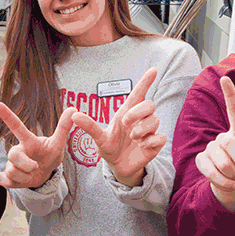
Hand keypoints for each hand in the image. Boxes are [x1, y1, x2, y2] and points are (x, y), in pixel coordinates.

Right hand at [0, 103, 74, 188]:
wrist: (45, 173)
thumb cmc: (50, 155)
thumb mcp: (58, 143)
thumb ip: (64, 127)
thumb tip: (73, 108)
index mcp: (29, 141)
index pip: (17, 126)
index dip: (7, 115)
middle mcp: (18, 150)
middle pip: (13, 154)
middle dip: (25, 164)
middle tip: (35, 166)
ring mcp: (11, 164)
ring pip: (11, 171)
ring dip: (25, 177)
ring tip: (32, 174)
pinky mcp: (8, 177)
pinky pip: (3, 181)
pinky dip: (8, 182)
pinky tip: (13, 181)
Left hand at [71, 67, 162, 186]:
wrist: (118, 165)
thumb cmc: (109, 146)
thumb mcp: (98, 137)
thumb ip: (89, 126)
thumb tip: (73, 115)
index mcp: (127, 113)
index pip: (139, 93)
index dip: (146, 81)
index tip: (153, 70)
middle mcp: (140, 119)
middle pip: (149, 104)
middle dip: (138, 113)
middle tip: (126, 124)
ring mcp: (149, 130)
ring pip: (155, 120)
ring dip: (142, 129)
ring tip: (132, 138)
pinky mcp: (155, 143)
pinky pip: (161, 137)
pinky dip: (151, 141)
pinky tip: (142, 146)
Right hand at [195, 77, 234, 210]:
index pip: (234, 110)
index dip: (230, 94)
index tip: (225, 77)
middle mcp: (223, 137)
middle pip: (230, 145)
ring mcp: (210, 148)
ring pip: (221, 162)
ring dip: (233, 175)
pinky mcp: (201, 160)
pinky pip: (211, 171)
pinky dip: (223, 181)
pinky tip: (230, 184)